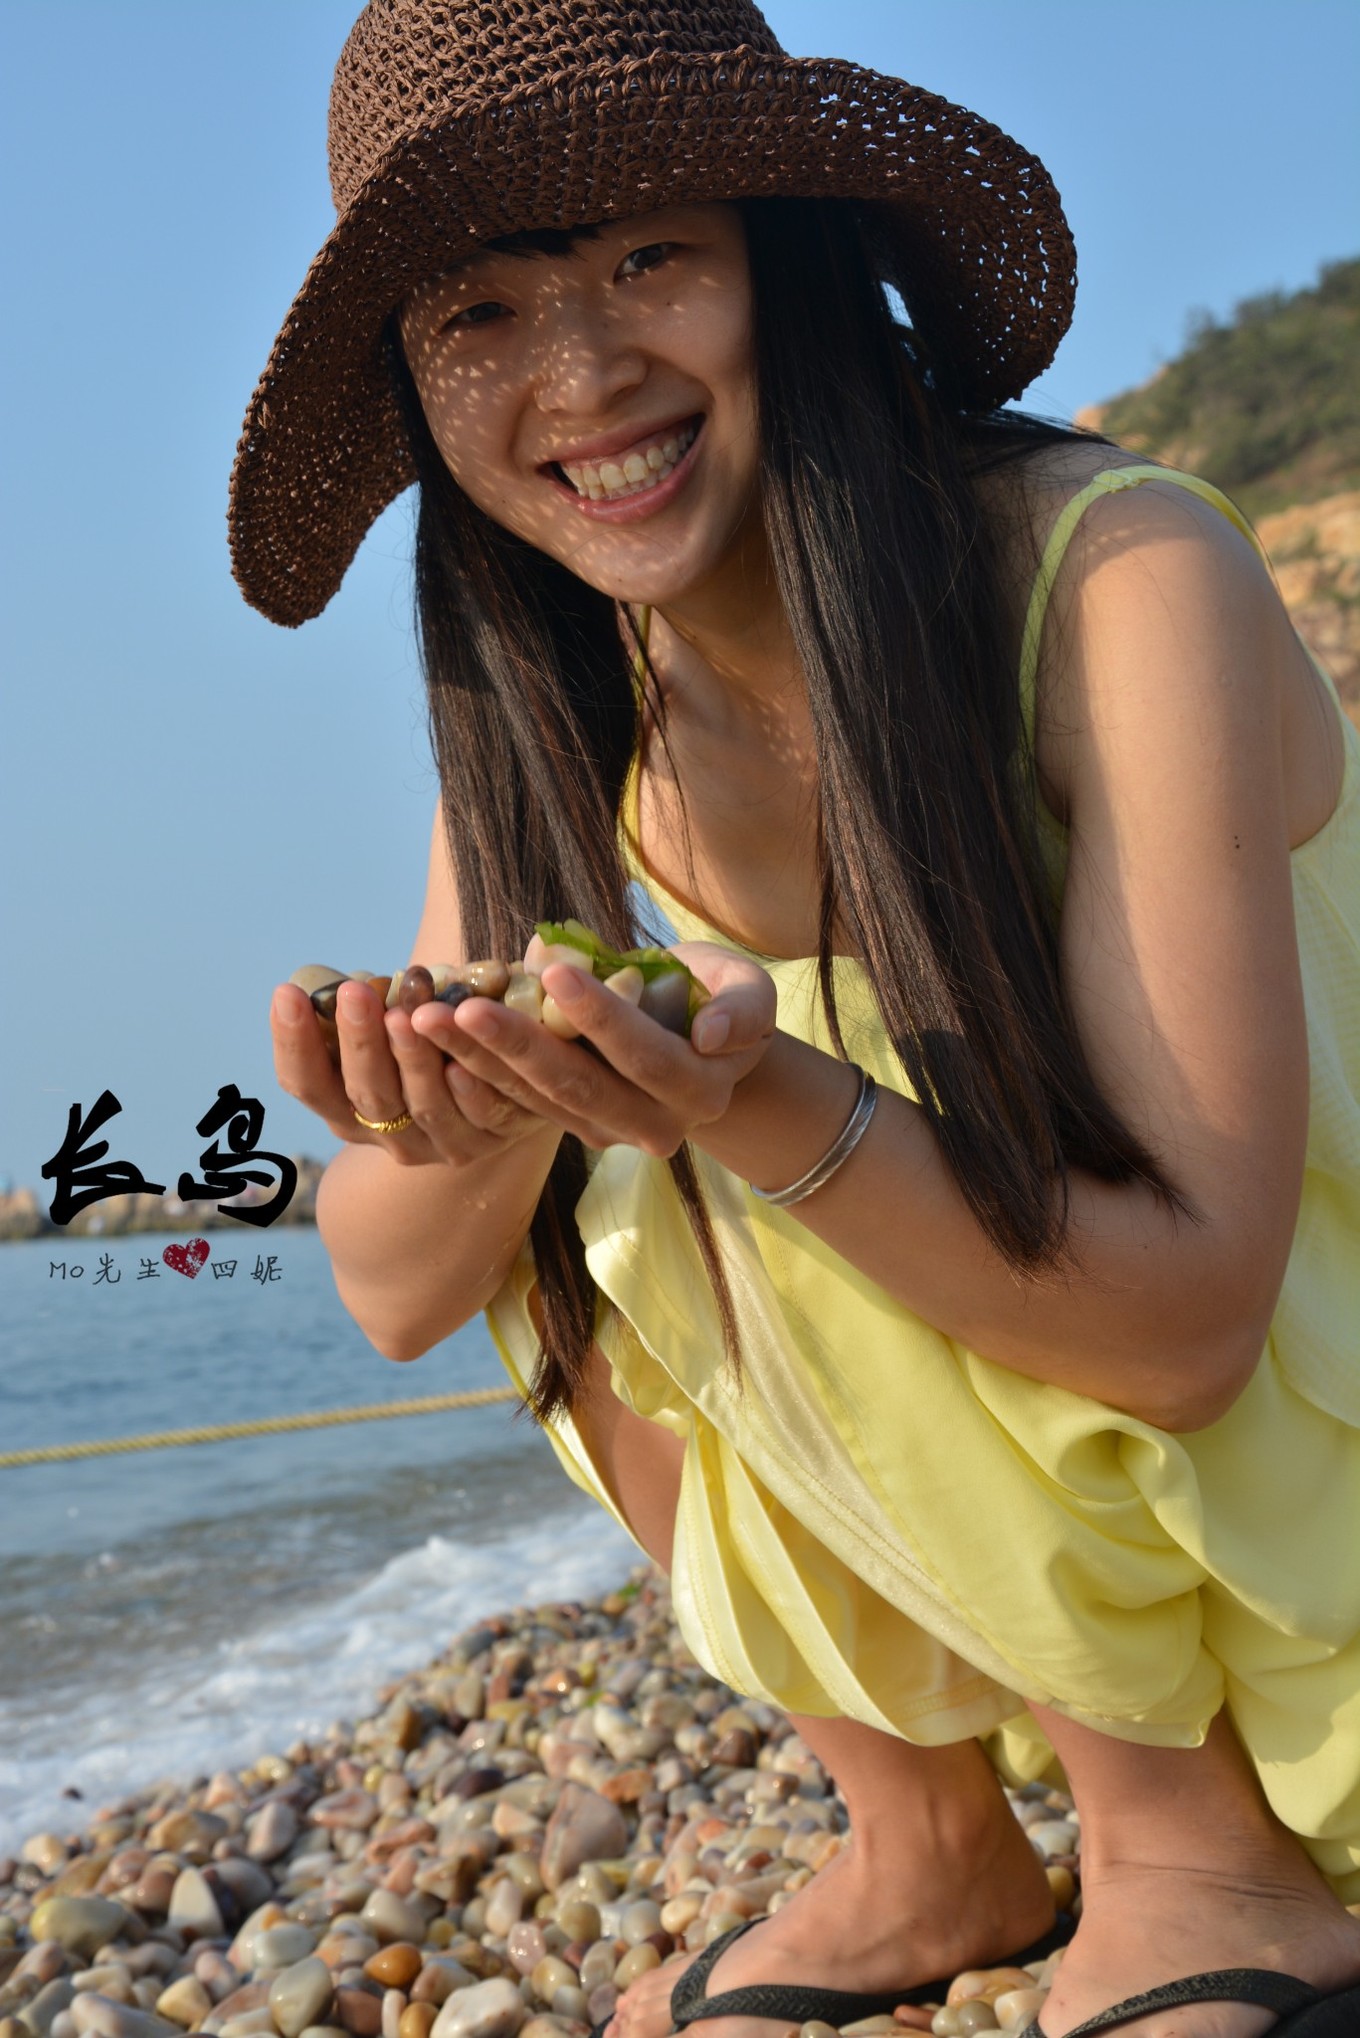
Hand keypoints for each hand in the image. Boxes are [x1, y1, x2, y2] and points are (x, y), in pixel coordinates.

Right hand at [270, 978, 559, 1167]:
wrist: (491, 1089)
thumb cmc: (420, 1038)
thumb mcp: (382, 1024)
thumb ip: (363, 1008)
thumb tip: (338, 979)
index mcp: (343, 1107)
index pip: (307, 1084)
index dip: (294, 1043)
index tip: (287, 992)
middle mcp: (383, 1133)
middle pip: (365, 1095)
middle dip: (358, 1042)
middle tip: (353, 993)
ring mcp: (434, 1143)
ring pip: (420, 1106)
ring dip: (410, 1060)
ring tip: (404, 1015)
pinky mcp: (483, 1139)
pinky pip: (476, 1117)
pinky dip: (466, 1092)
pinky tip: (460, 1064)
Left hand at [416, 941, 777, 1156]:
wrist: (701, 1045)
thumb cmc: (719, 999)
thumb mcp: (746, 989)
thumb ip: (743, 1008)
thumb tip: (711, 1035)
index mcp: (700, 1092)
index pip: (644, 1055)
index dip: (600, 1016)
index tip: (554, 971)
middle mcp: (654, 1127)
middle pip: (578, 1087)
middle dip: (515, 1046)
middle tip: (460, 1008)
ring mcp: (608, 1134)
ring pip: (537, 1100)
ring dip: (477, 1061)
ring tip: (425, 1019)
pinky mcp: (572, 1128)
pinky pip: (517, 1105)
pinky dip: (474, 1074)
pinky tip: (431, 1045)